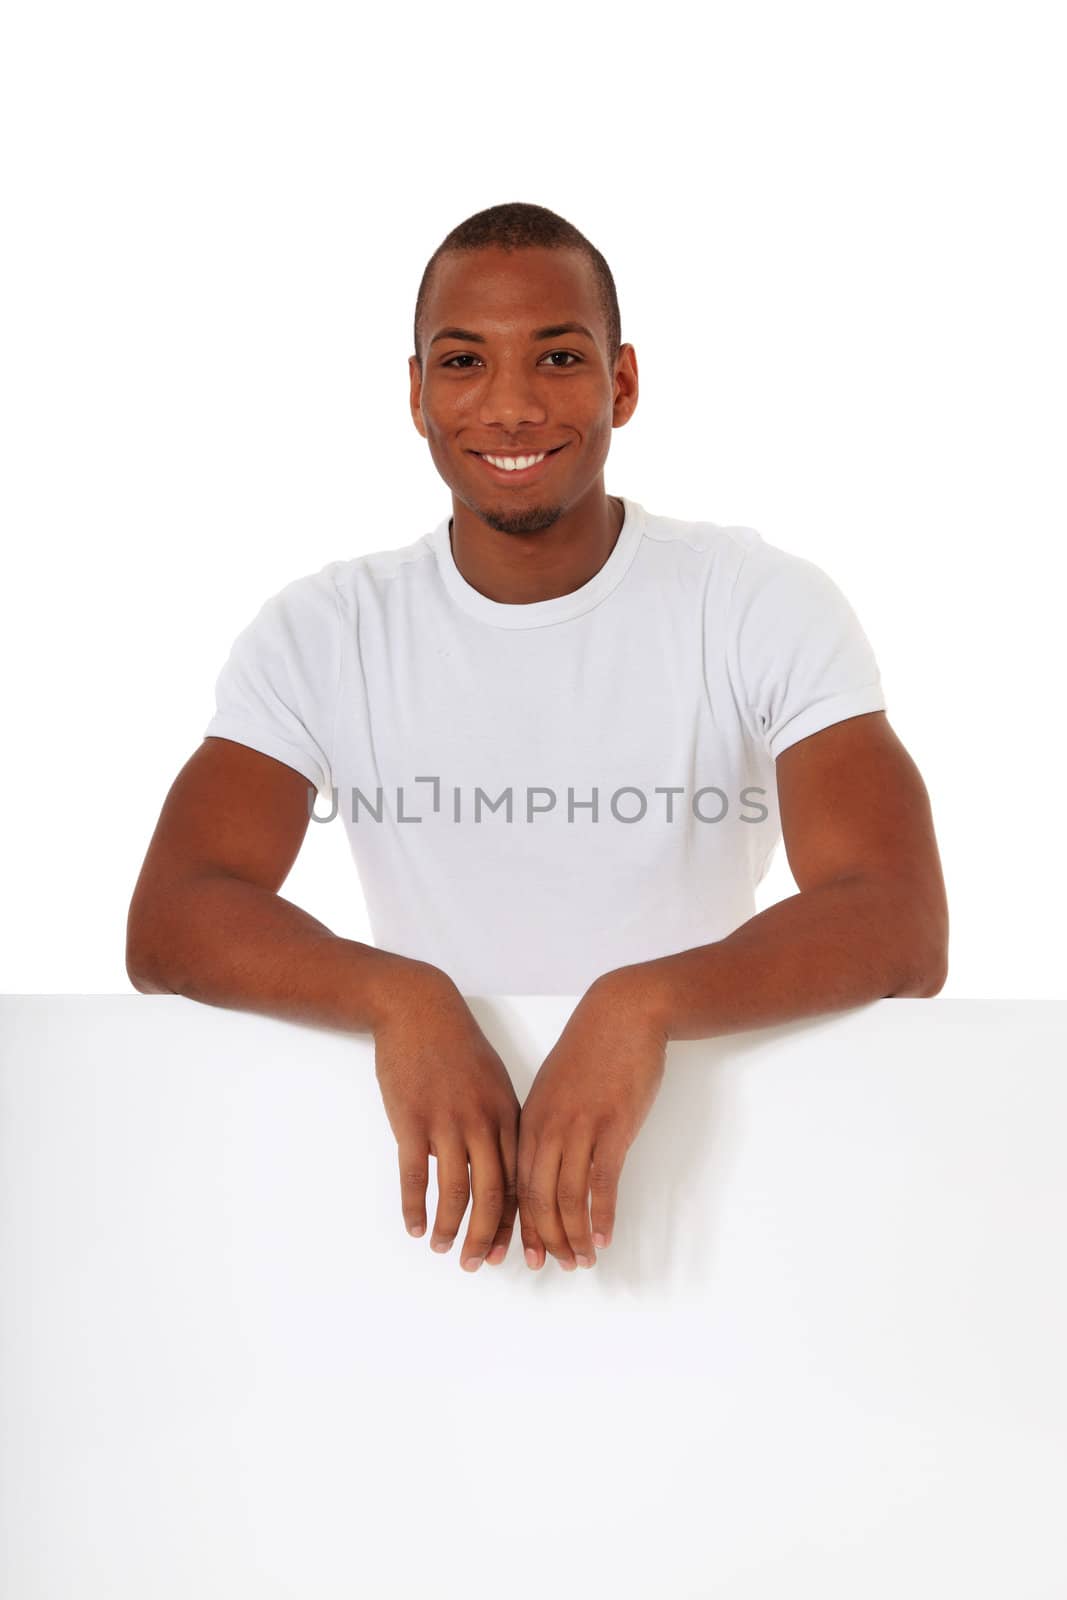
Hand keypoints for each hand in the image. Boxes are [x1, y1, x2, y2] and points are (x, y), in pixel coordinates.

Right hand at [372, 965, 520, 1271]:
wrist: (419, 1010)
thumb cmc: (458, 1046)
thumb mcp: (493, 1081)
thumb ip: (502, 1124)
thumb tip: (510, 1168)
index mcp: (508, 1115)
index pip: (521, 1180)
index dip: (520, 1222)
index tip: (518, 1251)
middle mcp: (483, 1122)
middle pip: (493, 1195)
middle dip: (489, 1237)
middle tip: (481, 1265)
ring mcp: (446, 1121)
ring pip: (456, 1191)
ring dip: (452, 1229)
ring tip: (445, 1250)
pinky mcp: (411, 1120)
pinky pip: (416, 1175)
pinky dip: (416, 1207)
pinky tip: (416, 1227)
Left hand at [517, 970, 668, 1270]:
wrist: (623, 1014)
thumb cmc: (592, 1050)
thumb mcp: (555, 1088)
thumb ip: (546, 1125)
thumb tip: (542, 1163)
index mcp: (529, 1119)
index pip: (514, 1183)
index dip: (514, 1224)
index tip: (516, 1252)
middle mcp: (547, 1128)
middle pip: (535, 1197)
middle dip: (540, 1239)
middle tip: (549, 1267)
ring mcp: (579, 1128)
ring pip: (566, 1197)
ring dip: (572, 1236)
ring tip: (581, 1261)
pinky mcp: (612, 1126)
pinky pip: (601, 1182)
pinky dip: (600, 1215)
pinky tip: (603, 1237)